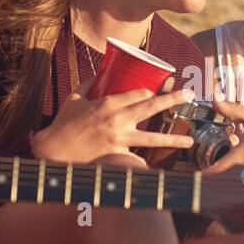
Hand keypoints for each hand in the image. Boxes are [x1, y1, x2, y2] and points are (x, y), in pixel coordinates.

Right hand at [31, 76, 197, 163]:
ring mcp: (119, 140)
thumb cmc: (63, 124)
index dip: (150, 91)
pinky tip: (159, 168)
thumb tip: (99, 75)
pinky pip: (136, 160)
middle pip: (152, 106)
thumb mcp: (75, 99)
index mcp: (108, 103)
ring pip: (152, 138)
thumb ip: (88, 85)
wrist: (53, 151)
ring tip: (189, 139)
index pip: (139, 93)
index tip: (154, 92)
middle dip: (173, 99)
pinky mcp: (116, 156)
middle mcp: (117, 120)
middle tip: (190, 94)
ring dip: (173, 139)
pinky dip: (147, 164)